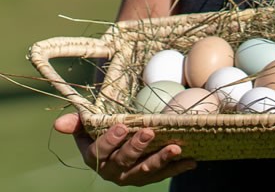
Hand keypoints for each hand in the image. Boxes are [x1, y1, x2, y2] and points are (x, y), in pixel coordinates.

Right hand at [53, 113, 195, 185]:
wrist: (121, 143)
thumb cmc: (104, 129)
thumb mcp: (90, 125)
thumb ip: (78, 122)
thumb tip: (58, 124)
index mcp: (95, 157)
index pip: (98, 152)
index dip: (109, 140)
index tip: (121, 125)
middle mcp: (112, 170)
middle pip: (123, 162)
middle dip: (136, 148)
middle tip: (149, 132)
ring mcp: (131, 176)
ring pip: (144, 172)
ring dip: (160, 160)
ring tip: (175, 148)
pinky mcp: (149, 177)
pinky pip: (163, 174)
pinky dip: (177, 167)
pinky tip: (191, 160)